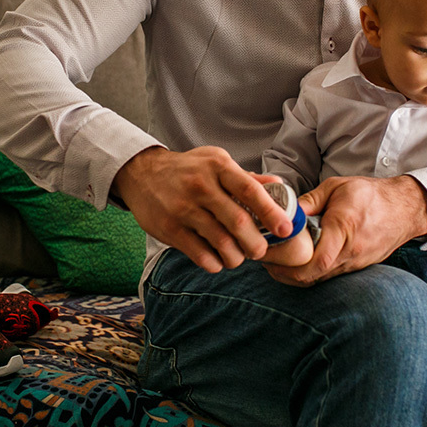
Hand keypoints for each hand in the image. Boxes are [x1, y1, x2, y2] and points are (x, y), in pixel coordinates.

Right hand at [111, 146, 292, 272]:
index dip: (271, 212)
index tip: (285, 230)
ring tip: (238, 257)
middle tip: (259, 251)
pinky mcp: (169, 228)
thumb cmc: (187, 170)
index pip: (250, 190)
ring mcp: (183, 208)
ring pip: (220, 241)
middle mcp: (201, 185)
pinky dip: (214, 263)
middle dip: (255, 244)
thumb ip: (247, 178)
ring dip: (235, 257)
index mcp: (218, 166)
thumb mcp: (216, 163)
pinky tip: (217, 261)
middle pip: (238, 222)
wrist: (141, 173)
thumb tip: (279, 187)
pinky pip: (199, 253)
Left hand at [264, 175, 426, 285]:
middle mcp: (350, 252)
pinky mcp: (355, 268)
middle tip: (265, 260)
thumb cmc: (370, 195)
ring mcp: (354, 264)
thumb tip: (283, 211)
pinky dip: (308, 273)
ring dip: (293, 275)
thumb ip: (308, 200)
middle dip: (283, 272)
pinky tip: (296, 263)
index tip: (270, 253)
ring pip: (317, 279)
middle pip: (311, 275)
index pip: (317, 258)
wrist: (404, 209)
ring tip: (275, 262)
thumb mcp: (336, 187)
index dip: (289, 263)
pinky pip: (327, 277)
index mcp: (344, 228)